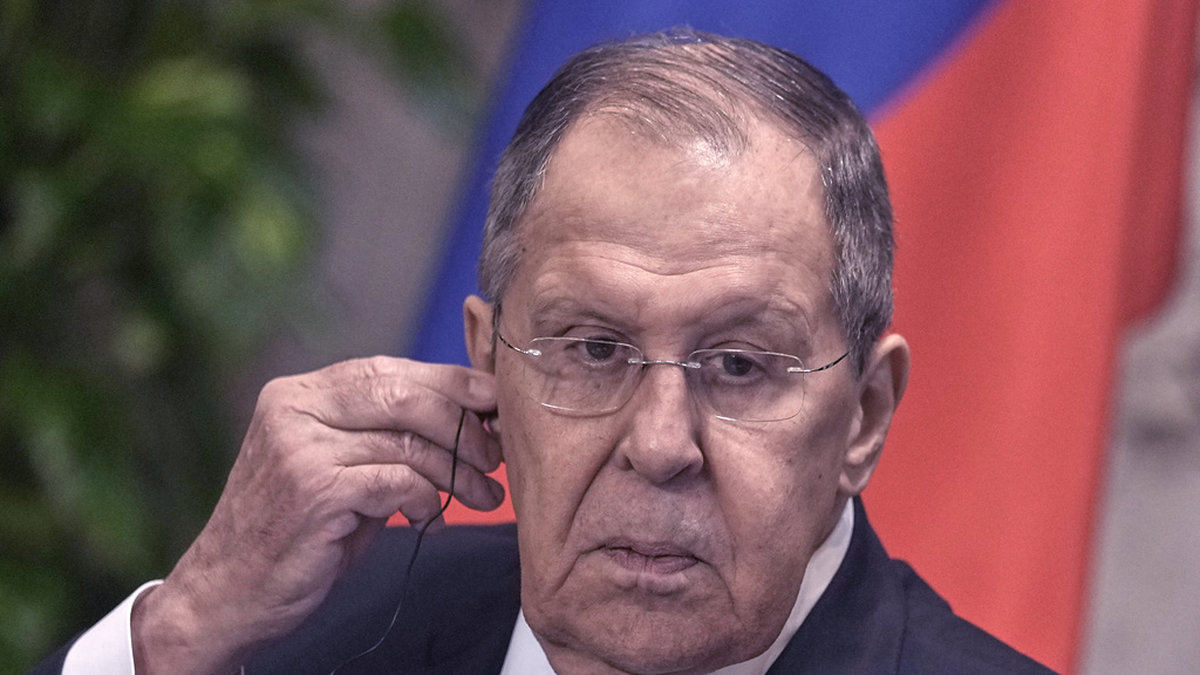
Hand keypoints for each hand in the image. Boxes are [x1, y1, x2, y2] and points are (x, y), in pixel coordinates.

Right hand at [130, 357, 503, 673]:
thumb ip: (386, 434)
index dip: (450, 383)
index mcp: (299, 392)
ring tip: (481, 495)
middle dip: (463, 425)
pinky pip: (398, 482)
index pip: (389, 370)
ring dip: (457, 472)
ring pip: (408, 442)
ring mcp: (300, 447)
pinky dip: (427, 500)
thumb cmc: (295, 531)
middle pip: (405, 395)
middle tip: (495, 455)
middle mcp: (294, 408)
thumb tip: (469, 414)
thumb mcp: (339, 467)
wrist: (227, 592)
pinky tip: (430, 518)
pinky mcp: (313, 489)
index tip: (493, 402)